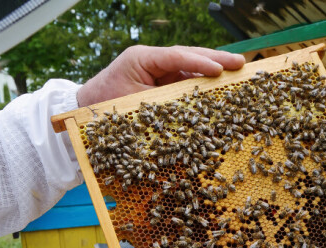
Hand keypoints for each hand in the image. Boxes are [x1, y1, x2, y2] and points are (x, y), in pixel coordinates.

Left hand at [77, 45, 244, 106]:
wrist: (85, 111)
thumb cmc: (104, 107)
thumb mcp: (132, 107)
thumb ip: (160, 105)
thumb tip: (189, 114)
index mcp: (140, 58)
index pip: (175, 56)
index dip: (199, 62)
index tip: (219, 69)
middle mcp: (151, 59)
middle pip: (188, 55)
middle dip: (215, 60)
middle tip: (240, 64)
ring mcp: (158, 69)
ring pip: (190, 66)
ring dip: (213, 70)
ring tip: (237, 71)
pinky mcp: (162, 81)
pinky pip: (186, 79)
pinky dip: (203, 83)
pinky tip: (221, 86)